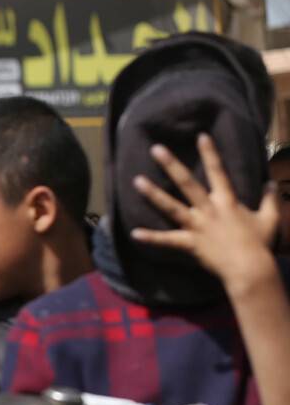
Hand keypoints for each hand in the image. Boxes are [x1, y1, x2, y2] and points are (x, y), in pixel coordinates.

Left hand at [132, 134, 280, 290]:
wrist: (250, 268)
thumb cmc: (259, 244)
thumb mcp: (269, 219)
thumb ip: (270, 199)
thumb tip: (272, 183)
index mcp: (227, 201)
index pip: (218, 172)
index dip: (210, 153)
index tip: (200, 136)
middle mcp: (209, 210)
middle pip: (187, 183)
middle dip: (171, 165)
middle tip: (156, 149)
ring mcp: (197, 226)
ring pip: (171, 207)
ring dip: (153, 194)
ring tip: (136, 181)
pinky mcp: (190, 243)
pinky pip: (167, 240)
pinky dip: (151, 238)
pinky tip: (134, 233)